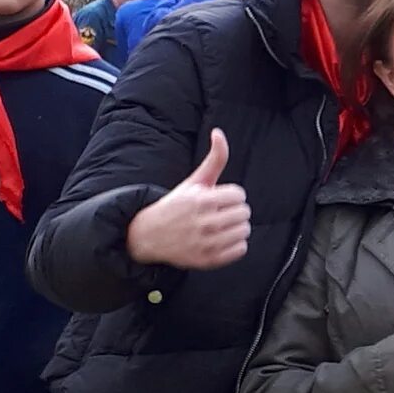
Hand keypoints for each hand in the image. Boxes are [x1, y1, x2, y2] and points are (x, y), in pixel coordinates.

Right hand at [124, 127, 250, 270]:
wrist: (149, 235)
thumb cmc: (176, 205)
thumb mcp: (194, 180)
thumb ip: (214, 158)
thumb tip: (219, 132)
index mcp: (200, 200)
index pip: (239, 195)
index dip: (231, 196)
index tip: (219, 199)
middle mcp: (203, 222)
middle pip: (244, 213)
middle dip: (234, 211)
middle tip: (220, 213)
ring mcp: (205, 243)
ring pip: (245, 231)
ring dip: (237, 228)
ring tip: (221, 226)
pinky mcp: (208, 260)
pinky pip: (241, 250)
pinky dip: (236, 245)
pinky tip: (221, 239)